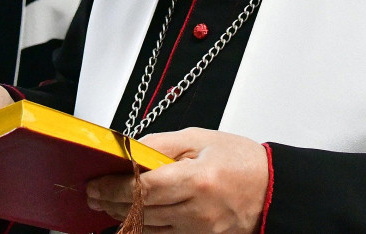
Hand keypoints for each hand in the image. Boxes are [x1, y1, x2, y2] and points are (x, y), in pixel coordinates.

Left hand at [86, 127, 268, 232]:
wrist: (273, 189)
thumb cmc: (242, 161)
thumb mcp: (201, 139)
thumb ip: (162, 144)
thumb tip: (132, 149)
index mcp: (197, 179)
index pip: (143, 187)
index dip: (113, 186)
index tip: (96, 182)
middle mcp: (197, 210)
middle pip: (141, 209)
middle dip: (111, 202)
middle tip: (93, 194)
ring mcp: (199, 229)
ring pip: (148, 228)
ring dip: (122, 216)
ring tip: (106, 204)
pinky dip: (143, 227)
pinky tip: (131, 217)